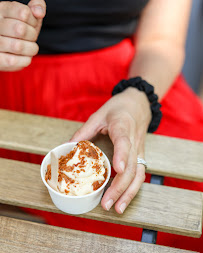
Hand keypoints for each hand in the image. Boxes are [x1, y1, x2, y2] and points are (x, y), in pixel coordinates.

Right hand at [0, 0, 45, 70]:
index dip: (33, 21)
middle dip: (32, 35)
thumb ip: (37, 7)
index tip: (30, 24)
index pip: (24, 13)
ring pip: (18, 47)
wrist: (6, 50)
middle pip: (21, 29)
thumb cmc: (19, 31)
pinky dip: (25, 60)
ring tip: (28, 47)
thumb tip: (39, 12)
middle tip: (30, 38)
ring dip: (30, 49)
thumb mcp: (28, 16)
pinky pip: (14, 62)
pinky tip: (24, 56)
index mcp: (1, 10)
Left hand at [70, 87, 151, 213]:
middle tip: (106, 203)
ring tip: (117, 208)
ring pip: (139, 174)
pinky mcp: (141, 155)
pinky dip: (133, 189)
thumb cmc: (118, 108)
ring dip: (129, 193)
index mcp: (122, 127)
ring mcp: (140, 150)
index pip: (124, 142)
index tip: (118, 169)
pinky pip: (140, 174)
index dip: (122, 156)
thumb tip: (67, 146)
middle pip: (132, 166)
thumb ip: (84, 131)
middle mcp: (134, 141)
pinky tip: (124, 199)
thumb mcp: (99, 115)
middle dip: (120, 187)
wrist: (138, 104)